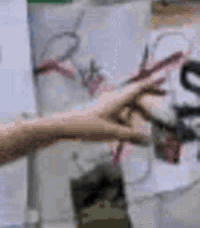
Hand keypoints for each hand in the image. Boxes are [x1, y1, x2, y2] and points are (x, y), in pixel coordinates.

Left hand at [52, 75, 166, 144]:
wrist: (65, 127)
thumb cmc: (87, 127)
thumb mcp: (112, 133)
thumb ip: (130, 135)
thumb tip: (144, 139)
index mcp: (118, 99)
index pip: (139, 88)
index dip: (152, 87)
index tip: (162, 89)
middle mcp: (112, 98)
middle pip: (134, 100)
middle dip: (142, 110)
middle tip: (150, 119)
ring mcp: (105, 104)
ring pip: (124, 109)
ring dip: (130, 120)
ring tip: (131, 134)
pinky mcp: (100, 111)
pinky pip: (116, 114)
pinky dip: (121, 122)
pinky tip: (120, 135)